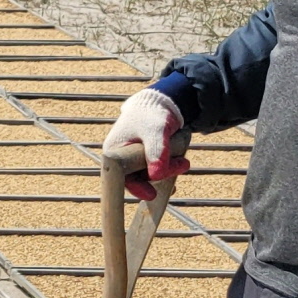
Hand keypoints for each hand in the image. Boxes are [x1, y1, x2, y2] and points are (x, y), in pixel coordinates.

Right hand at [104, 87, 188, 202]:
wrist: (159, 102)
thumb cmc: (151, 115)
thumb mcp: (155, 132)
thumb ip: (156, 152)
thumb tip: (156, 176)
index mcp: (114, 152)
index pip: (121, 178)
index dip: (136, 188)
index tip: (151, 195)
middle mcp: (121, 158)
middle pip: (137, 178)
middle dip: (159, 176)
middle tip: (181, 168)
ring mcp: (134, 159)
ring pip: (149, 174)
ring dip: (168, 171)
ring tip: (184, 163)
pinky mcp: (145, 158)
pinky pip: (155, 169)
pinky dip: (167, 170)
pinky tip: (179, 167)